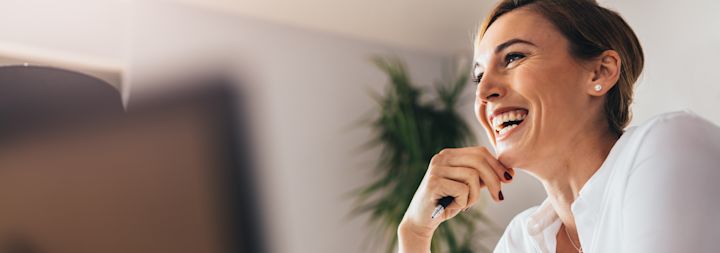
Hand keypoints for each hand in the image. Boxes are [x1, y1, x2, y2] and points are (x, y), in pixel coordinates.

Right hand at [397, 147, 513, 251]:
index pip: (480, 152)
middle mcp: (441, 157)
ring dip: (475, 196)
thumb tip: (507, 172)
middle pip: (479, 161)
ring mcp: (436, 169)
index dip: (497, 165)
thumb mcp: (467, 187)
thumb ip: (482, 177)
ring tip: (465, 204)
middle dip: (494, 180)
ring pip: (473, 176)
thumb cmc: (446, 203)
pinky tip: (454, 206)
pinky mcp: (434, 182)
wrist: (422, 220)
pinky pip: (463, 190)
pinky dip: (464, 202)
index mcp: (449, 154)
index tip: (509, 179)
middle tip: (499, 197)